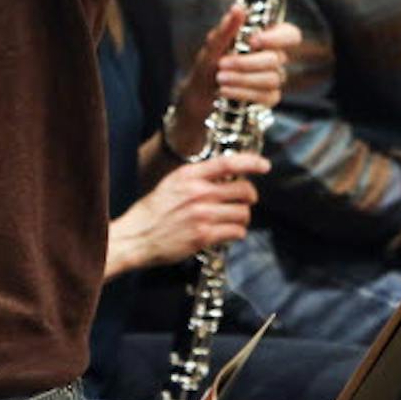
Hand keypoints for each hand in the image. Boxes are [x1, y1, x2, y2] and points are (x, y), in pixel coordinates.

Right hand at [109, 152, 270, 275]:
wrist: (136, 237)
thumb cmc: (153, 212)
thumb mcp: (172, 184)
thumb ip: (197, 178)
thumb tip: (225, 177)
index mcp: (189, 175)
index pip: (228, 163)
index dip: (251, 162)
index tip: (264, 165)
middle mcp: (198, 192)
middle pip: (244, 190)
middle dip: (249, 197)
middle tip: (244, 201)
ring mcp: (202, 215)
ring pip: (243, 213)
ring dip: (242, 217)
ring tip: (230, 220)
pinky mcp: (204, 235)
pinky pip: (237, 232)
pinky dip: (236, 233)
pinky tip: (225, 232)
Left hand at [164, 2, 298, 158]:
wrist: (198, 99)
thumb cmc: (206, 69)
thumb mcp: (211, 49)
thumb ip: (226, 30)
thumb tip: (238, 8)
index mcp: (263, 40)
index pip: (290, 34)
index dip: (278, 37)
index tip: (254, 41)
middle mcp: (272, 58)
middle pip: (277, 58)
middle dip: (247, 62)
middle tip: (222, 64)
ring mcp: (272, 79)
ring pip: (272, 78)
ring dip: (243, 79)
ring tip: (220, 79)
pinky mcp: (268, 98)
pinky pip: (267, 96)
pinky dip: (243, 93)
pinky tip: (225, 92)